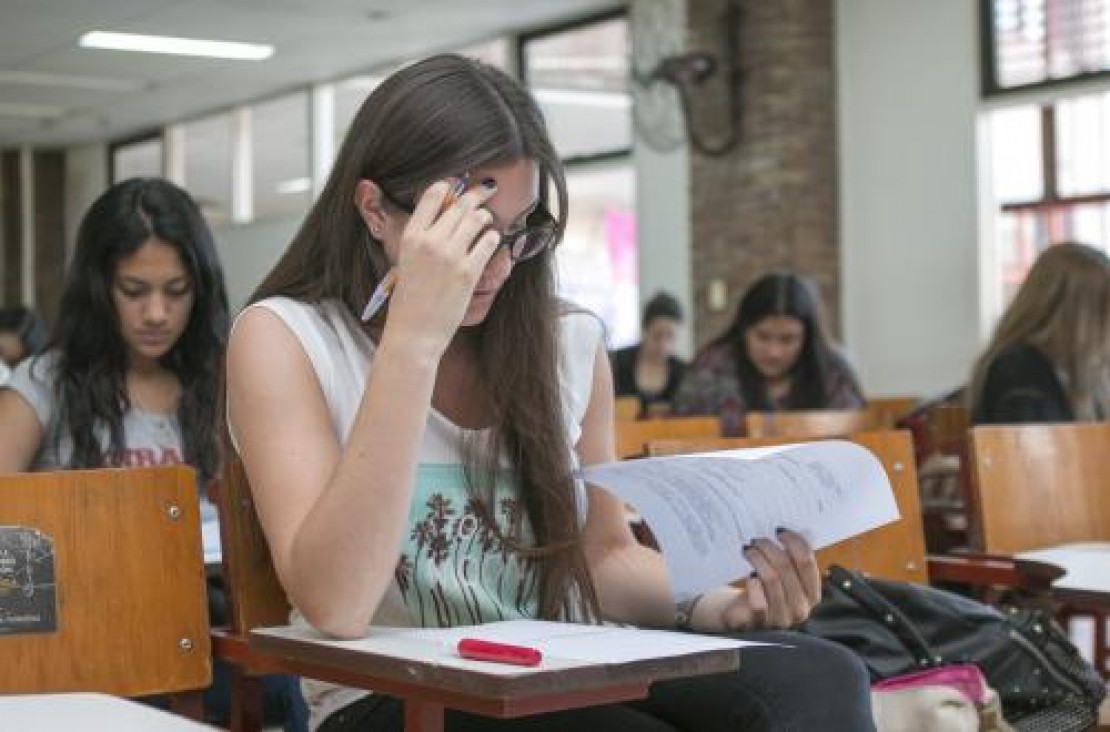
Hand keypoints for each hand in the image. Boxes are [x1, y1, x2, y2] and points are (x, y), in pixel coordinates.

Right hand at [383, 180, 501, 357]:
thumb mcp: (406, 261)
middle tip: (487, 188)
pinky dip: (492, 238)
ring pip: (477, 220)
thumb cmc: (409, 301)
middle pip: (459, 205)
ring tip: (487, 218)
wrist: (414, 332)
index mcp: (411, 236)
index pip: (432, 195)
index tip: (458, 184)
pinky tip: (491, 239)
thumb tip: (442, 220)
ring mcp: (451, 256)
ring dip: (485, 216)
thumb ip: (422, 239)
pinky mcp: (469, 272)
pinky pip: (488, 243)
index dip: (449, 186)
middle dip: (476, 194)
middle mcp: (431, 241)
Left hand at [693, 530, 821, 632]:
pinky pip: (759, 602)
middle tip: (756, 540)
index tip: (779, 531)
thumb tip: (795, 531)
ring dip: (757, 558)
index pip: (807, 562)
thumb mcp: (784, 576)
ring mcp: (780, 618)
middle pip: (786, 567)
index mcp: (812, 594)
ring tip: (748, 550)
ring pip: (771, 579)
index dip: (793, 541)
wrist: (742, 614)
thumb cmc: (765, 590)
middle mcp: (800, 609)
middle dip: (769, 547)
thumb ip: (792, 558)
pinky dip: (753, 586)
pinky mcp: (759, 623)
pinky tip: (749, 576)